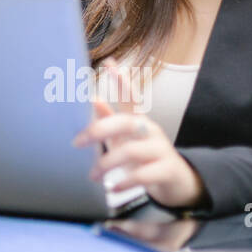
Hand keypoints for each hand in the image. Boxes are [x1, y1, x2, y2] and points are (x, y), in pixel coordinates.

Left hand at [71, 57, 207, 210]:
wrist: (175, 182)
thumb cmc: (143, 156)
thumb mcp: (124, 138)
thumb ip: (109, 120)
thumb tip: (93, 97)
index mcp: (139, 120)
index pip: (131, 97)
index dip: (122, 81)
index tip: (109, 64)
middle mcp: (151, 130)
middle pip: (126, 122)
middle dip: (99, 130)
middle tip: (77, 142)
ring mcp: (161, 149)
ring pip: (131, 151)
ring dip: (107, 164)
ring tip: (92, 175)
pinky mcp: (167, 170)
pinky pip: (144, 175)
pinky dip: (125, 182)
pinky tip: (112, 188)